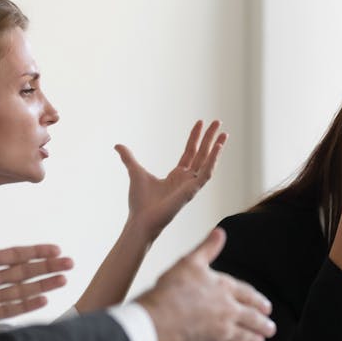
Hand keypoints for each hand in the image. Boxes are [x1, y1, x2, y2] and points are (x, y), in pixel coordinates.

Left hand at [0, 199, 72, 327]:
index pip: (15, 255)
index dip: (36, 252)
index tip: (56, 249)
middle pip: (23, 272)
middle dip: (47, 267)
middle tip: (69, 263)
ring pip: (20, 291)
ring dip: (43, 285)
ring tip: (63, 280)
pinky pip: (7, 311)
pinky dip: (26, 307)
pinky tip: (43, 301)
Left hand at [117, 120, 226, 240]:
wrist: (141, 219)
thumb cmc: (140, 201)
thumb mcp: (135, 172)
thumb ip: (129, 158)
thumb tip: (117, 145)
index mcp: (177, 175)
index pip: (190, 152)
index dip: (195, 137)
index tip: (200, 122)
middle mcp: (187, 179)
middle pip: (202, 153)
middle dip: (210, 137)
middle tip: (218, 122)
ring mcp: (192, 185)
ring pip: (208, 161)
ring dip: (216, 146)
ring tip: (224, 132)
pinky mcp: (193, 190)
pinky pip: (207, 173)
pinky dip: (213, 160)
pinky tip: (217, 147)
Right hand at [136, 228, 275, 340]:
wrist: (158, 321)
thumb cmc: (172, 290)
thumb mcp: (190, 262)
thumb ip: (207, 248)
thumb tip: (220, 232)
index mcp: (225, 288)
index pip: (248, 295)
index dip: (258, 301)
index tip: (267, 308)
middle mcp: (228, 310)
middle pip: (252, 318)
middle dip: (263, 324)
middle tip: (271, 328)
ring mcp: (221, 330)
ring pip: (244, 335)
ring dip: (254, 338)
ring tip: (260, 340)